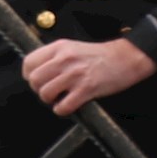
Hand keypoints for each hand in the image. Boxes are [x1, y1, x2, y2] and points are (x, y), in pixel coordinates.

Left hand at [23, 36, 156, 115]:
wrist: (127, 57)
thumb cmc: (102, 55)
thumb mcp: (74, 48)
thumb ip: (55, 57)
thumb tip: (40, 74)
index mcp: (59, 47)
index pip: (29, 63)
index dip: (30, 76)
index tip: (38, 81)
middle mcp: (65, 59)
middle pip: (34, 80)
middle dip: (39, 90)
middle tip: (51, 91)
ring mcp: (75, 74)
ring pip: (45, 94)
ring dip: (51, 101)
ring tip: (61, 98)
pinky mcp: (86, 89)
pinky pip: (63, 106)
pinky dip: (63, 110)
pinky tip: (70, 105)